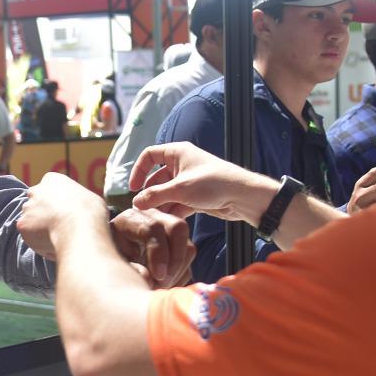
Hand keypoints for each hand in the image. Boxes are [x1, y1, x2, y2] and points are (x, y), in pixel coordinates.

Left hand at [18, 172, 108, 259]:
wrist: (80, 228)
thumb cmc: (90, 212)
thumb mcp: (90, 198)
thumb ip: (78, 201)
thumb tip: (82, 209)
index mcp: (52, 179)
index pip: (48, 191)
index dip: (56, 204)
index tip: (64, 214)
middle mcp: (35, 191)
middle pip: (36, 205)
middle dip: (43, 215)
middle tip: (58, 227)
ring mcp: (27, 208)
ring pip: (31, 222)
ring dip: (40, 230)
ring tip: (59, 240)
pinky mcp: (22, 225)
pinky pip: (30, 237)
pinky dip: (39, 244)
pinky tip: (54, 247)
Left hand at [109, 208, 194, 287]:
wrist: (113, 267)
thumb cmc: (110, 265)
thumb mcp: (112, 266)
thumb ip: (128, 270)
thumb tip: (148, 276)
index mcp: (130, 219)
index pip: (152, 228)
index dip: (158, 253)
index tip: (157, 276)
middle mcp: (152, 218)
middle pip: (178, 228)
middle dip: (175, 259)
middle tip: (164, 282)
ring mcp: (168, 229)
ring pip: (188, 246)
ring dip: (178, 270)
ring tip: (162, 287)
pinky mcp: (178, 244)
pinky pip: (188, 260)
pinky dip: (180, 275)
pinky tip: (165, 285)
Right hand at [129, 142, 269, 223]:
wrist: (243, 197)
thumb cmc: (213, 184)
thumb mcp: (179, 189)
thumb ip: (155, 195)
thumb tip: (135, 202)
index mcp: (177, 153)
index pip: (150, 155)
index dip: (139, 170)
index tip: (133, 187)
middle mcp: (182, 164)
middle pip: (157, 177)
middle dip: (149, 193)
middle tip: (141, 209)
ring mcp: (189, 181)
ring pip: (167, 192)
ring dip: (159, 205)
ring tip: (152, 219)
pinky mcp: (196, 196)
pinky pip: (177, 203)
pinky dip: (171, 211)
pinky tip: (165, 223)